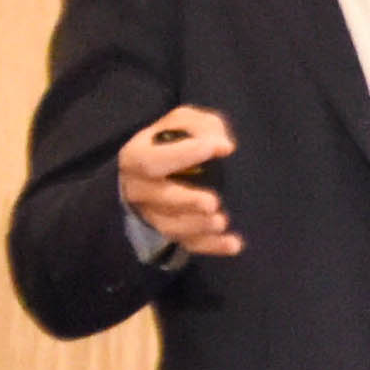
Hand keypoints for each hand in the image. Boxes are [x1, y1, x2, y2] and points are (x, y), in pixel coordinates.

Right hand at [118, 105, 239, 258]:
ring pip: (171, 226)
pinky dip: (212, 246)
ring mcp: (154, 215)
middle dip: (186, 201)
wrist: (165, 168)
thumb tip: (221, 144)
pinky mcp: (173, 232)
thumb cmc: (175, 141)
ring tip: (221, 222)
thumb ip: (198, 127)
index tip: (224, 148)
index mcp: (135, 158)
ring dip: (197, 226)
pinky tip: (234, 244)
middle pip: (159, 199)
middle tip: (212, 202)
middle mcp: (139, 190)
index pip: (152, 160)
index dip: (184, 155)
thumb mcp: (183, 123)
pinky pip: (189, 244)